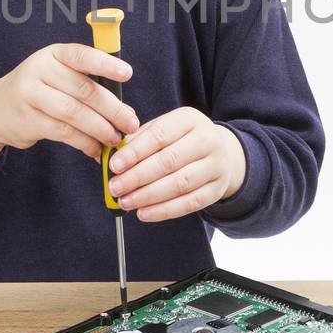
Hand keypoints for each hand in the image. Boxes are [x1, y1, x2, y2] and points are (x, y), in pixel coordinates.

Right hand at [0, 44, 140, 162]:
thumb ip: (88, 85)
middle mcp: (40, 70)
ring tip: (115, 139)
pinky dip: (84, 142)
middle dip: (112, 109)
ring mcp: (30, 94)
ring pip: (74, 113)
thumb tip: (126, 110)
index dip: (105, 64)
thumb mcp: (58, 75)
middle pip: (83, 89)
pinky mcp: (27, 119)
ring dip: (100, 128)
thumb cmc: (41, 90)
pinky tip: (95, 148)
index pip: (81, 55)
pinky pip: (63, 132)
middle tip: (131, 123)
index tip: (128, 74)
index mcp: (54, 54)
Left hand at [106, 107, 246, 221]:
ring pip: (179, 184)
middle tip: (115, 187)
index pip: (159, 136)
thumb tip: (109, 157)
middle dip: (138, 177)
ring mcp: (215, 166)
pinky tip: (144, 213)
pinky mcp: (217, 189)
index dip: (135, 152)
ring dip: (148, 196)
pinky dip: (164, 211)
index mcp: (189, 119)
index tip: (114, 165)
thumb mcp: (164, 129)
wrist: (222, 152)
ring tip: (126, 202)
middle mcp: (207, 140)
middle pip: (169, 161)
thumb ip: (138, 140)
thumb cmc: (183, 140)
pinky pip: (189, 203)